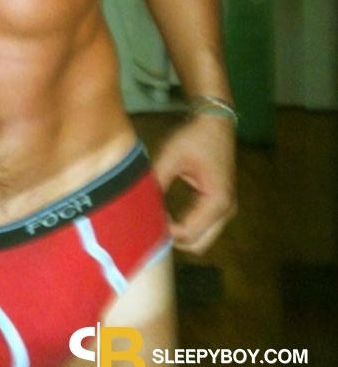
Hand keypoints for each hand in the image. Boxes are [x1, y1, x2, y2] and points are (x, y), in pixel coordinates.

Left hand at [153, 114, 236, 253]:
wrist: (214, 121)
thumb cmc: (194, 137)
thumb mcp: (171, 156)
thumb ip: (157, 181)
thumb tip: (141, 204)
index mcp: (217, 201)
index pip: (189, 234)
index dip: (165, 231)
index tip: (146, 217)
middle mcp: (225, 210)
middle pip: (197, 244)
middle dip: (173, 238)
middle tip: (150, 221)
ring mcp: (225, 208)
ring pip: (200, 239)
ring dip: (179, 233)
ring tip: (156, 216)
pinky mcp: (219, 204)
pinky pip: (201, 226)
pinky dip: (184, 225)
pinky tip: (165, 212)